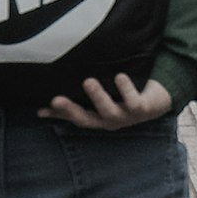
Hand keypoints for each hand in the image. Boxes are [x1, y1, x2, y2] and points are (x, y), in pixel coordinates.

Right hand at [42, 71, 174, 131]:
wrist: (156, 103)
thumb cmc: (120, 99)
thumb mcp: (97, 102)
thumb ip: (73, 103)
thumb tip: (40, 109)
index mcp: (97, 118)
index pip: (74, 117)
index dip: (58, 115)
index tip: (41, 108)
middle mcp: (108, 120)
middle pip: (87, 119)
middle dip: (71, 110)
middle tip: (56, 99)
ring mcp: (125, 116)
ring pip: (109, 111)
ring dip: (98, 98)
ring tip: (88, 82)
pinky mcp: (142, 109)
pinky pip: (133, 101)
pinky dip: (126, 89)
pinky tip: (119, 76)